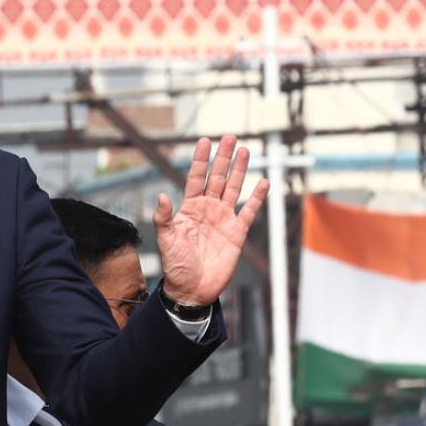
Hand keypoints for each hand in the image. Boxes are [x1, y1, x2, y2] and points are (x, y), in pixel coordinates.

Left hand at [154, 134, 268, 306]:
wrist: (192, 289)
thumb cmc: (176, 265)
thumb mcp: (166, 240)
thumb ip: (164, 217)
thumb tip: (162, 195)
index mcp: (189, 208)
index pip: (195, 178)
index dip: (200, 160)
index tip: (204, 140)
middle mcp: (208, 209)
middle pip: (217, 178)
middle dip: (223, 158)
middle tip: (230, 137)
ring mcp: (223, 219)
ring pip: (233, 188)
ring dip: (239, 170)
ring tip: (245, 150)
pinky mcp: (237, 233)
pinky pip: (249, 211)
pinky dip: (256, 197)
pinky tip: (263, 182)